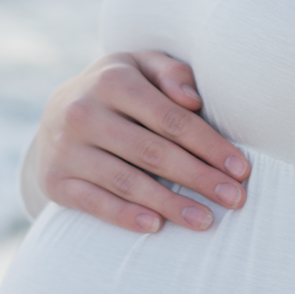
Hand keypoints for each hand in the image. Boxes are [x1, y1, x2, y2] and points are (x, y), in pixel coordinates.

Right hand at [30, 51, 249, 235]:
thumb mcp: (142, 67)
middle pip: (153, 152)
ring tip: (206, 220)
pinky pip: (94, 202)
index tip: (240, 170)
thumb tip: (193, 99)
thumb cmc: (119, 90)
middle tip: (234, 198)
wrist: (56, 112)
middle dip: (199, 178)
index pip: (172, 119)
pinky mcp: (54, 180)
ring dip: (170, 204)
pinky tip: (156, 226)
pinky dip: (125, 216)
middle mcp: (83, 112)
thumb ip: (172, 73)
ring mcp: (64, 148)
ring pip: (127, 181)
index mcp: (112, 80)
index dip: (210, 146)